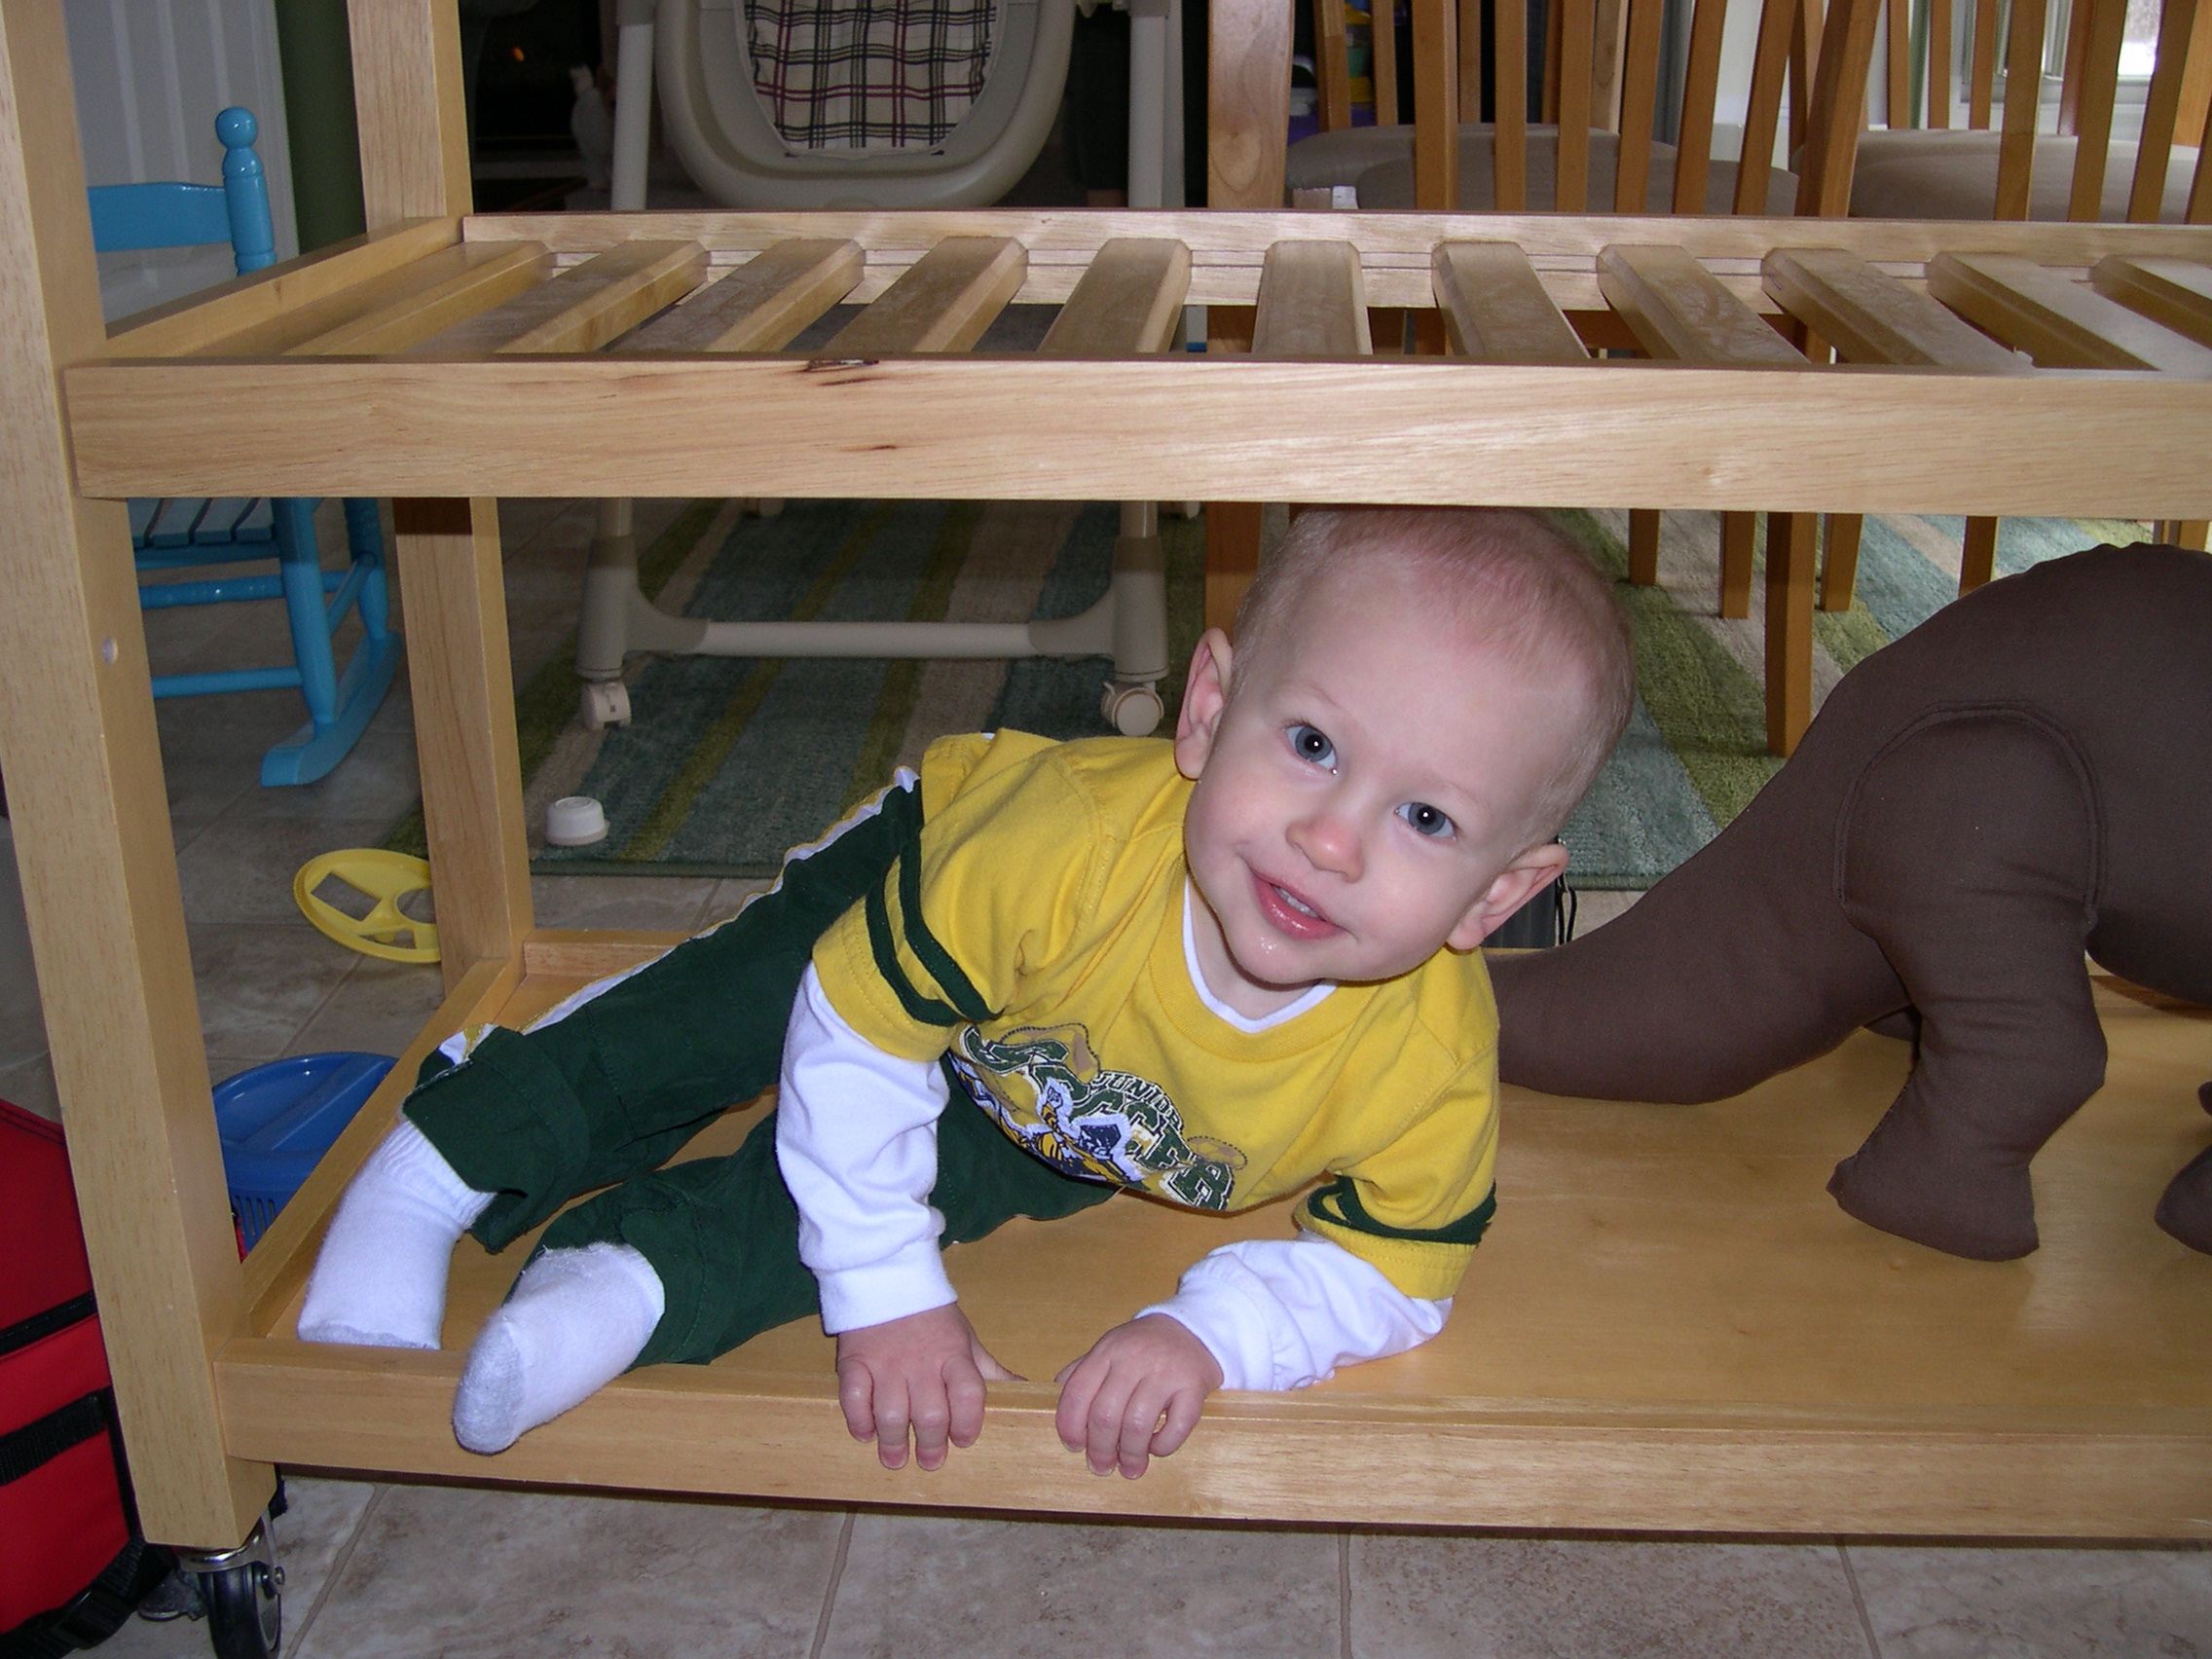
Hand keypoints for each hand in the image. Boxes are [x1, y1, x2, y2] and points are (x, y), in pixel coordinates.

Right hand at [835, 1304, 1018, 1470]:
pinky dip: (859, 1421)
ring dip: (894, 1442)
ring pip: (891, 1414)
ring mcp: (886, 1363)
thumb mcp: (967, 1340)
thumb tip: (1026, 1390)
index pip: (969, 1395)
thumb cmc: (933, 1318)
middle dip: (931, 1445)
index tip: (963, 1441)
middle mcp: (922, 1362)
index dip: (969, 1424)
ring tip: (896, 1458)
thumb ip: (991, 1370)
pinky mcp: (855, 1361)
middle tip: (930, 1461)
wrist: (886, 1278)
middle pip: (930, 1414)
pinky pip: (854, 1399)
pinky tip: (866, 1433)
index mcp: (954, 1356)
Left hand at [1053, 1314, 1223, 1478]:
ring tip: (1130, 1469)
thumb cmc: (1143, 1347)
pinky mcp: (1193, 1386)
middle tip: (1102, 1468)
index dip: (1070, 1426)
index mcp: (1107, 1351)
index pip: (1077, 1392)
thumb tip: (1053, 1406)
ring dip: (1131, 1454)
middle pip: (1105, 1414)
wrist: (1193, 1329)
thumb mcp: (1109, 1349)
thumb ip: (1082, 1373)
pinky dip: (1164, 1446)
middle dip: (1100, 1450)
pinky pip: (1177, 1426)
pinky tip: (1157, 1448)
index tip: (1073, 1448)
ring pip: (1137, 1424)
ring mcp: (1165, 1372)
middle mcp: (1134, 1359)